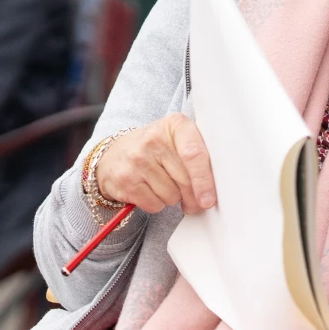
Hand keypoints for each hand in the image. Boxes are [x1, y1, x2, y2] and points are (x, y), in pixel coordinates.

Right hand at [94, 114, 215, 213]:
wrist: (114, 155)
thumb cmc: (156, 150)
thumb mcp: (177, 140)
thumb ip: (199, 156)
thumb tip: (213, 193)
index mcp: (175, 124)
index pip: (194, 154)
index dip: (204, 180)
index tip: (209, 199)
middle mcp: (153, 139)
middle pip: (185, 180)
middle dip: (193, 196)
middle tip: (194, 198)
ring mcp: (136, 159)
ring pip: (171, 196)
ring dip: (172, 198)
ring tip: (163, 183)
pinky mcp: (125, 180)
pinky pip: (154, 205)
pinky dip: (156, 204)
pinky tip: (150, 190)